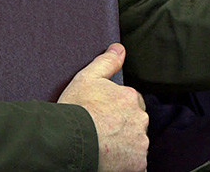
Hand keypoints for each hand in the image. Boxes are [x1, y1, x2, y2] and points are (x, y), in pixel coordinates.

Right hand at [58, 43, 148, 170]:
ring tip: (103, 147)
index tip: (103, 116)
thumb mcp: (87, 78)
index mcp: (131, 98)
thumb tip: (119, 48)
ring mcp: (140, 143)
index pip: (131, 103)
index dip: (116, 109)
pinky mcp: (137, 164)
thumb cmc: (76, 110)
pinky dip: (125, 163)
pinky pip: (135, 164)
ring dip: (124, 146)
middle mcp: (140, 120)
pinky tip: (109, 160)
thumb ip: (106, 62)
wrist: (69, 141)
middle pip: (134, 124)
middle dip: (122, 128)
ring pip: (135, 144)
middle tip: (102, 132)